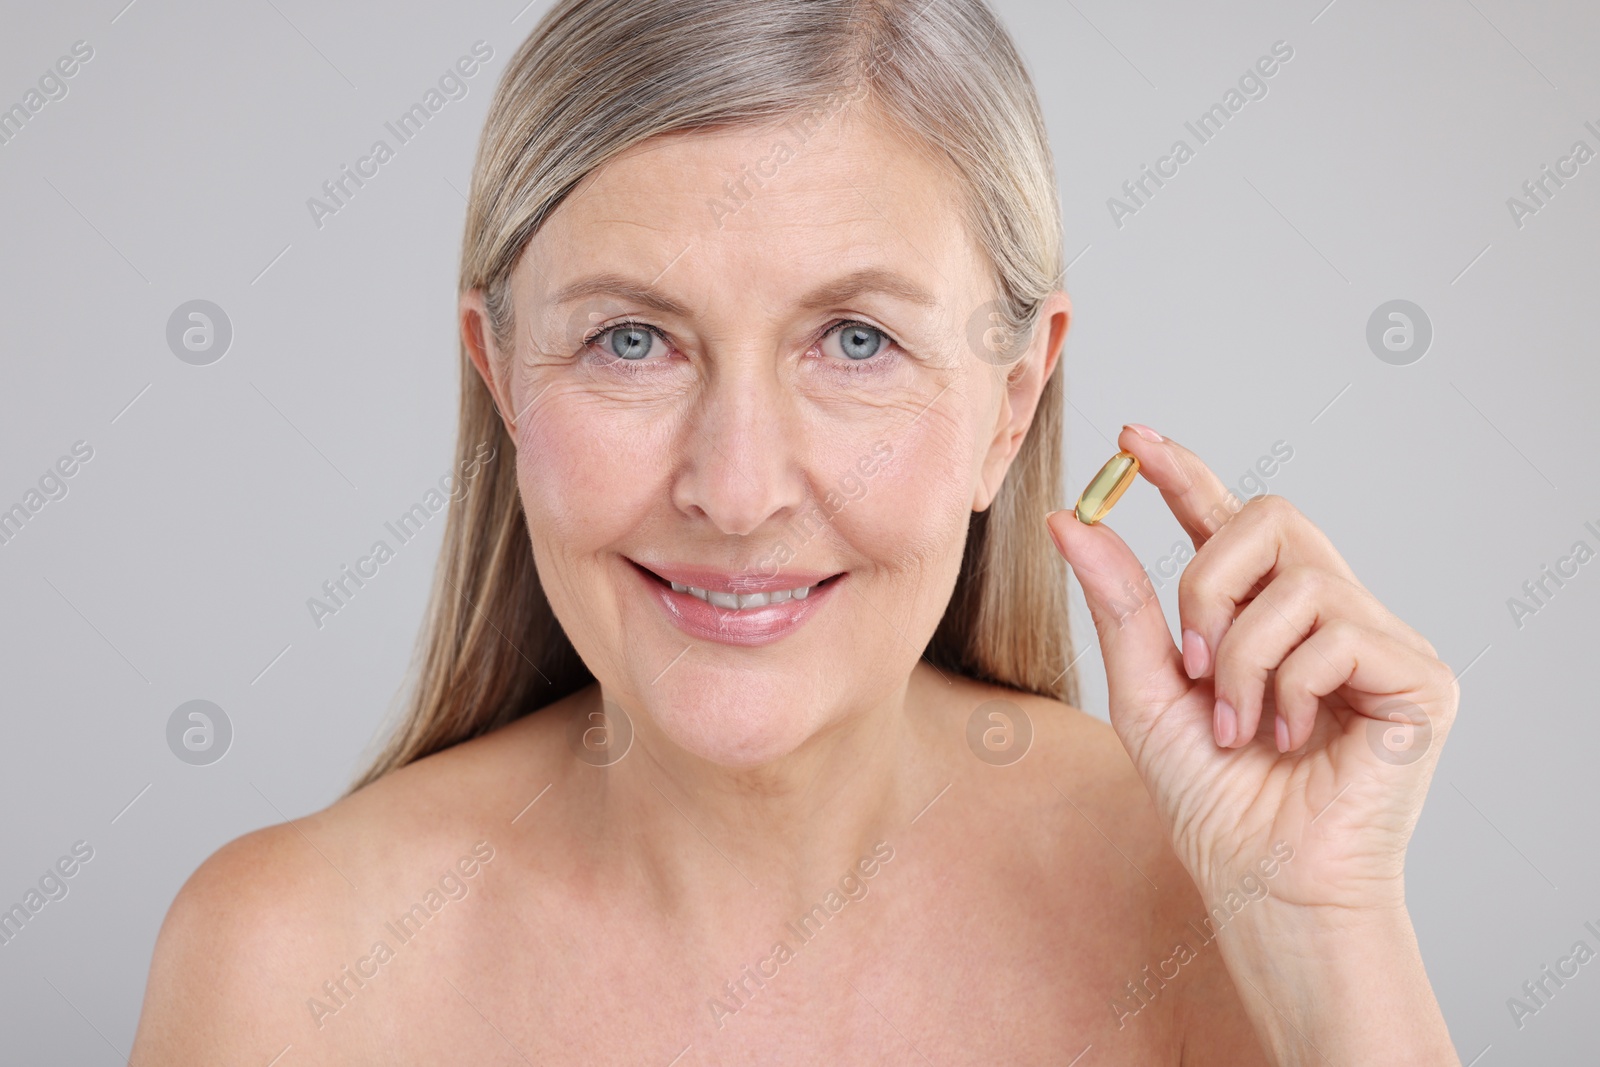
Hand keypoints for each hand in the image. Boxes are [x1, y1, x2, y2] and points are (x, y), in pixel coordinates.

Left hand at [1046, 425, 1458, 916]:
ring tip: (1239, 725)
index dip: (1185, 474)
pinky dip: (1288, 688)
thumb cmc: (1212, 801)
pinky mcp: (1422, 677)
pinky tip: (1291, 739)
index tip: (1131, 439)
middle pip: (1269, 519)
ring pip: (1298, 579)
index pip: (1228, 520)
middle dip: (1207, 583)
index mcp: (1262, 613)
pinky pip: (1339, 630)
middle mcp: (1326, 613)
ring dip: (1241, 657)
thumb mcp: (1145, 690)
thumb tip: (1069, 518)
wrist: (1263, 884)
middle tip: (1192, 663)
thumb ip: (1119, 602)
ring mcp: (1380, 641)